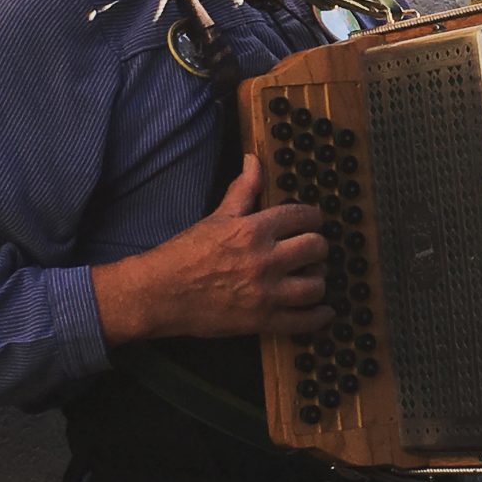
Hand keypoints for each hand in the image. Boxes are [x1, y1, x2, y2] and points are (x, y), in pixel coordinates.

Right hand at [93, 155, 331, 343]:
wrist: (158, 294)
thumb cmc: (184, 253)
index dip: (313, 218)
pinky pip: (304, 321)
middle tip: (311, 251)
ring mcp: (265, 293)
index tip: (312, 223)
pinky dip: (319, 317)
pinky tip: (323, 311)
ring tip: (312, 278)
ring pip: (316, 285)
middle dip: (317, 248)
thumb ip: (243, 189)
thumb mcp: (217, 216)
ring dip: (318, 280)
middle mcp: (265, 260)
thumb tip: (253, 160)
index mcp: (254, 230)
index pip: (303, 216)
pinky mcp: (262, 321)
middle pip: (317, 248)